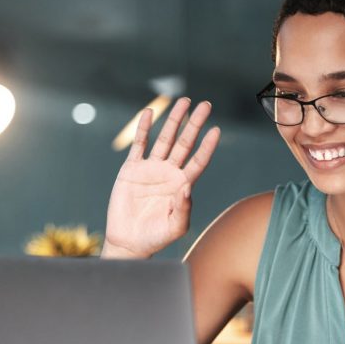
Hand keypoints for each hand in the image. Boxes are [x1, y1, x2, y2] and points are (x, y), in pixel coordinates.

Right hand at [102, 98, 220, 258]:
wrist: (129, 242)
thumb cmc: (155, 237)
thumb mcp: (175, 227)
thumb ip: (184, 208)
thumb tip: (188, 186)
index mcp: (182, 185)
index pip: (198, 160)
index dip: (207, 146)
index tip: (216, 130)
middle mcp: (169, 173)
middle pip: (185, 143)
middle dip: (194, 124)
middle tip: (205, 104)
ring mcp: (151, 168)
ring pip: (164, 138)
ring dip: (173, 120)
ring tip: (183, 102)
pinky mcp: (132, 169)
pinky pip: (139, 144)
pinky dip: (143, 128)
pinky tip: (149, 113)